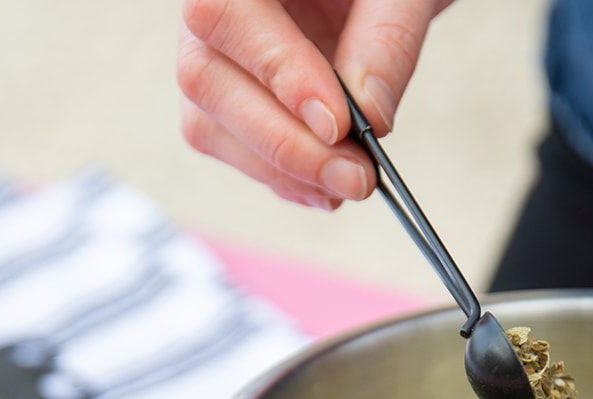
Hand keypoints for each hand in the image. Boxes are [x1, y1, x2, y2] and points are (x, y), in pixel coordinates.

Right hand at [177, 0, 449, 208]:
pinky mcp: (222, 96)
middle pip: (206, 80)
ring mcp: (206, 54)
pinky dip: (277, 176)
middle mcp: (205, 5)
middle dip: (285, 142)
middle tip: (356, 177)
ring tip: (349, 184)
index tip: (337, 124)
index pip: (225, 15)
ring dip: (280, 170)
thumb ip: (386, 41)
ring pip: (208, 124)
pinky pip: (226, 146)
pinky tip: (325, 187)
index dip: (279, 73)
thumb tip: (370, 118)